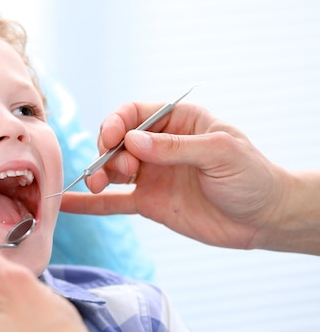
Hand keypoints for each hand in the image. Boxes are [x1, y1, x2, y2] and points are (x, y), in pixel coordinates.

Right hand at [60, 102, 289, 250]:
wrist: (263, 219)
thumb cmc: (252, 177)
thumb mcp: (220, 153)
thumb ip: (175, 148)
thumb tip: (132, 142)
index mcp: (178, 122)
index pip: (134, 113)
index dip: (116, 123)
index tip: (111, 139)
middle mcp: (159, 145)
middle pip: (117, 141)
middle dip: (107, 153)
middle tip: (117, 171)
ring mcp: (151, 175)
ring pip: (112, 169)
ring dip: (98, 175)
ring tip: (97, 185)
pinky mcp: (148, 202)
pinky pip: (114, 202)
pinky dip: (90, 204)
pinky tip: (67, 204)